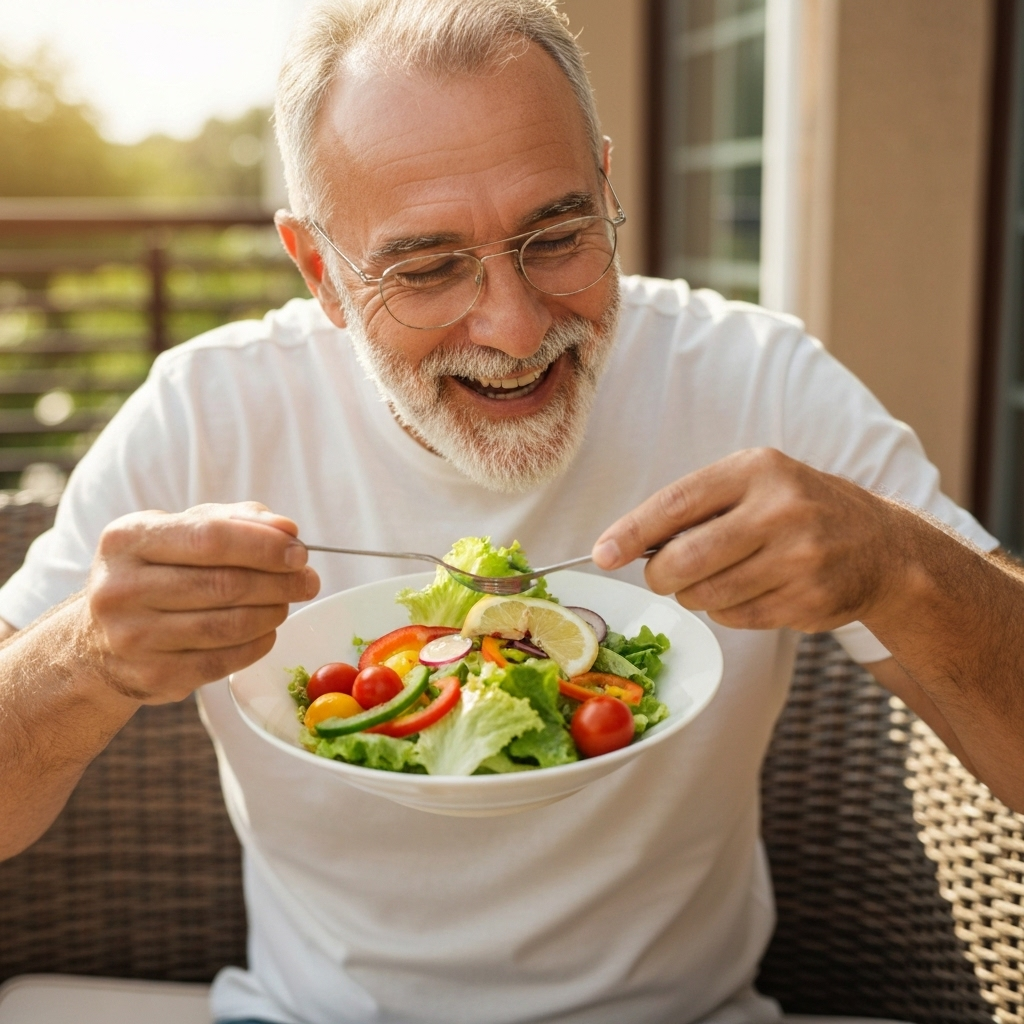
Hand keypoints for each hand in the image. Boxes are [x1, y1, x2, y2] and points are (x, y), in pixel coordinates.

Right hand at [83, 502, 319, 701]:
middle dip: (280, 582)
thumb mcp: (183, 531)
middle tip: (308, 580)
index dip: (264, 546)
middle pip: (225, 584)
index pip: (211, 538)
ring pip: (229, 625)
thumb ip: (236, 521)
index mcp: (127, 539)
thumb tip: (287, 530)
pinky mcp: (152, 677)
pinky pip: (225, 660)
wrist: (100, 638)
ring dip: (273, 613)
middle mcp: (121, 589)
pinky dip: (258, 643)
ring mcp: (132, 638)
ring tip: (285, 603)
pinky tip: (266, 630)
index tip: (299, 552)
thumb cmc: (158, 571)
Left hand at [591, 448, 909, 631]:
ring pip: (707, 595)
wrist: (883, 547)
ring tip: (720, 577)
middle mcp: (780, 510)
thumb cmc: (797, 511)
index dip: (631, 533)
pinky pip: (736, 618)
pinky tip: (753, 590)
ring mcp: (800, 558)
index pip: (676, 504)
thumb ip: (697, 507)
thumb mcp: (755, 484)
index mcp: (757, 470)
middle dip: (661, 576)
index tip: (602, 554)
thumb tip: (626, 545)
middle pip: (685, 560)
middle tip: (664, 575)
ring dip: (696, 595)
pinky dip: (728, 611)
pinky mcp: (809, 600)